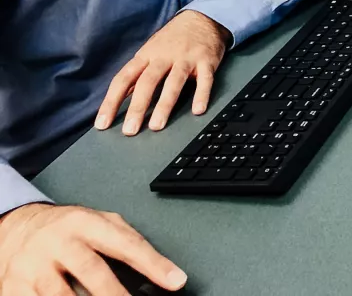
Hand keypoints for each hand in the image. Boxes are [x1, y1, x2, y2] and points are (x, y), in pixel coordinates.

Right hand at [0, 202, 185, 294]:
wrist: (16, 227)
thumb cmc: (66, 228)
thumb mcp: (98, 222)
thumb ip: (127, 240)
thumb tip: (162, 267)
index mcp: (85, 223)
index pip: (125, 243)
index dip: (153, 264)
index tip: (175, 281)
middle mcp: (59, 242)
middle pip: (91, 270)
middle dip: (115, 294)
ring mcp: (33, 266)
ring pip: (60, 295)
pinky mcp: (14, 287)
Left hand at [95, 10, 229, 135]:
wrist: (202, 18)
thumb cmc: (173, 39)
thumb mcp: (150, 51)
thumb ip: (137, 74)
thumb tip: (120, 98)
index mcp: (146, 55)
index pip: (123, 79)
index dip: (111, 102)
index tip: (102, 124)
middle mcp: (164, 56)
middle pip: (147, 82)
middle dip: (137, 107)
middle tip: (130, 130)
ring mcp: (186, 58)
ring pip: (174, 82)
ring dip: (165, 105)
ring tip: (157, 126)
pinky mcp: (206, 61)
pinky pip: (204, 79)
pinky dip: (202, 94)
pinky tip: (198, 111)